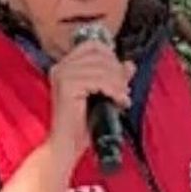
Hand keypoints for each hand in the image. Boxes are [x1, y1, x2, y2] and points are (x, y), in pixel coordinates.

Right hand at [46, 40, 134, 164]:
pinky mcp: (67, 85)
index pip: (94, 46)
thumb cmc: (83, 124)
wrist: (67, 145)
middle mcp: (60, 66)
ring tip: (123, 98)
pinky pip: (99, 79)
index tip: (121, 77)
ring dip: (118, 83)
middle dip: (118, 72)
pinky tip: (118, 101)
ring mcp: (62, 74)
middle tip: (124, 91)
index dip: (112, 57)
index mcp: (65, 65)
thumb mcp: (103, 95)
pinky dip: (113, 90)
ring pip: (102, 67)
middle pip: (100, 54)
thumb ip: (115, 78)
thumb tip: (130, 64)